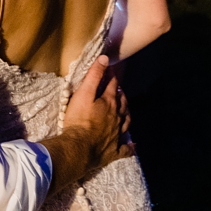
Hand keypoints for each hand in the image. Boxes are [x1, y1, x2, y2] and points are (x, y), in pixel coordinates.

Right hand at [62, 55, 133, 171]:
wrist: (78, 149)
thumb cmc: (78, 120)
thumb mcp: (83, 94)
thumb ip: (94, 76)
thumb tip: (105, 58)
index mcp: (109, 103)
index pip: (113, 86)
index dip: (112, 77)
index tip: (111, 71)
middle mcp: (117, 118)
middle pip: (122, 103)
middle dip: (121, 95)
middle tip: (119, 90)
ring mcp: (117, 135)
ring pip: (126, 122)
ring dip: (126, 115)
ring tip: (126, 110)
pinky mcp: (114, 151)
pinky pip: (125, 149)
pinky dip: (130, 146)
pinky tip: (133, 146)